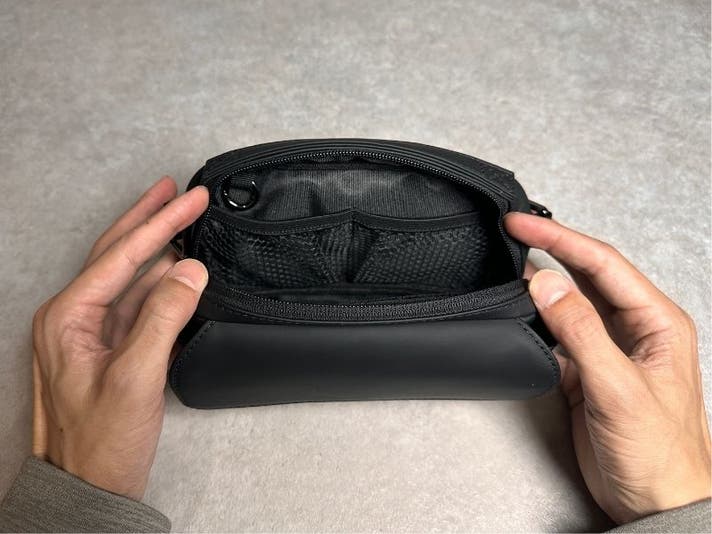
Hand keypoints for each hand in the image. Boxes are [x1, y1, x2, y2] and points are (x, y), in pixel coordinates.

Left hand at [31, 177, 208, 500]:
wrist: (89, 486)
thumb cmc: (99, 442)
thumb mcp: (134, 377)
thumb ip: (163, 317)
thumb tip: (190, 271)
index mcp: (68, 316)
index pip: (121, 254)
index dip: (160, 223)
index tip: (190, 199)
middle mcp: (74, 317)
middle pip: (116, 252)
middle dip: (150, 218)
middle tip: (179, 190)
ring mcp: (91, 331)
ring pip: (128, 274)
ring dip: (157, 247)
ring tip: (180, 219)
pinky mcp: (110, 346)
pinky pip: (137, 301)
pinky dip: (160, 280)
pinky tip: (176, 269)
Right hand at [505, 213, 710, 523]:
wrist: (654, 503)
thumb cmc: (659, 453)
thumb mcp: (619, 387)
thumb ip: (581, 331)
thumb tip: (547, 284)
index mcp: (657, 321)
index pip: (603, 263)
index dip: (561, 239)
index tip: (523, 225)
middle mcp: (635, 328)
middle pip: (588, 273)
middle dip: (551, 247)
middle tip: (513, 229)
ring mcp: (609, 348)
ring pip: (571, 299)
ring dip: (542, 280)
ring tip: (511, 260)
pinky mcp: (587, 370)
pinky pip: (558, 331)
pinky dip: (536, 317)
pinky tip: (521, 308)